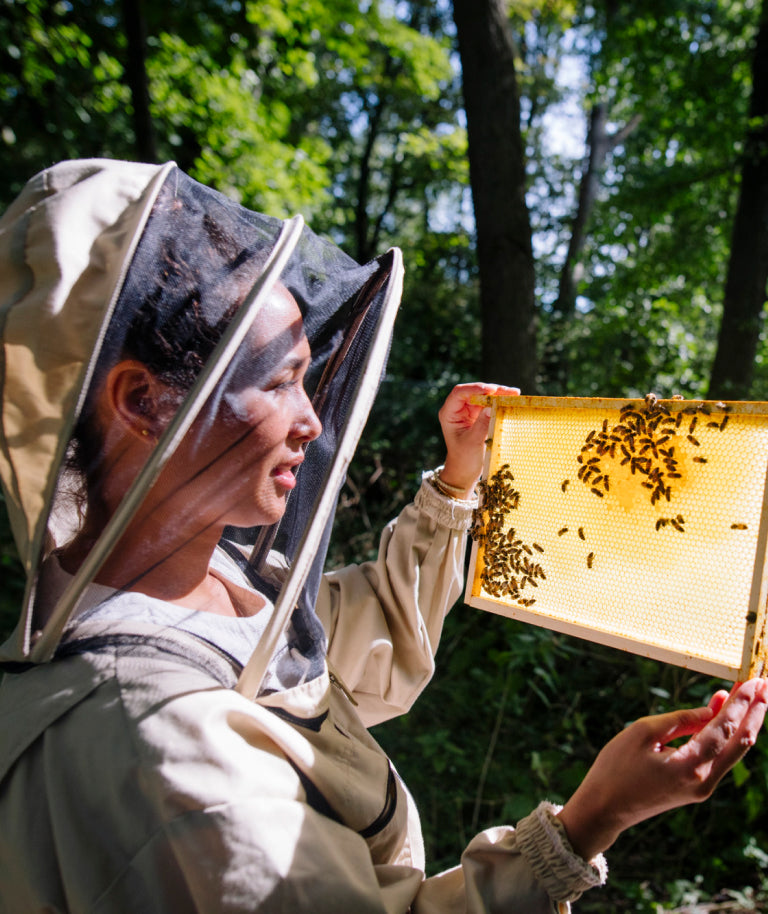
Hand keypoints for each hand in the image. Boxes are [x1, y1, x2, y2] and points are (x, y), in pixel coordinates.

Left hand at [438, 382, 518, 496]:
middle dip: (492, 390)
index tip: (491, 390)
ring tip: (515, 394)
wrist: (465, 470)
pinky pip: (490, 404)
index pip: (459, 393)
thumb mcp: (473, 442)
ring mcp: (468, 411)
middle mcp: (458, 409)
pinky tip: (512, 400)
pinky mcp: (478, 415)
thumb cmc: (464, 458)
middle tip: (510, 392)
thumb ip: (481, 424)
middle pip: (474, 392)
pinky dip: (500, 402)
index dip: (475, 388)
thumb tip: (491, 407)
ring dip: (499, 394)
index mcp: (449, 413)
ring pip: (484, 396)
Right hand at [557, 678, 767, 860]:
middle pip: (741, 742)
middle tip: (764, 685)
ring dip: (744, 722)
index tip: (754, 680)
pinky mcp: (697, 788)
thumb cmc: (616, 767)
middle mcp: (704, 780)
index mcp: (689, 765)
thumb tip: (711, 710)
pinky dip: (727, 735)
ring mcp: (703, 787)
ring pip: (733, 751)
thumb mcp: (641, 733)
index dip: (741, 702)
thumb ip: (679, 720)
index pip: (724, 728)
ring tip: (751, 696)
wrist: (605, 808)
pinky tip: (724, 715)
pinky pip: (720, 757)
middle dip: (755, 712)